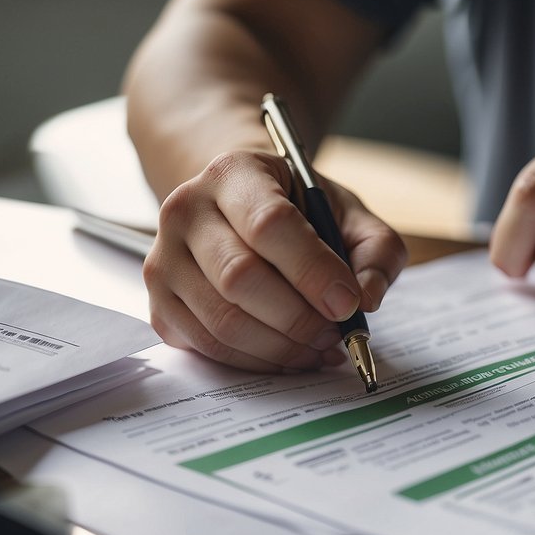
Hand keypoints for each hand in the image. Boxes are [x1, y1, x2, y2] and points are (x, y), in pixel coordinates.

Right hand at [143, 150, 406, 371]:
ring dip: (280, 347)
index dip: (312, 271)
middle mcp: (185, 210)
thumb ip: (375, 250)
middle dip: (298, 318)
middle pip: (239, 278)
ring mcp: (164, 260)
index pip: (269, 225)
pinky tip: (290, 355)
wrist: (237, 208)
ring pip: (221, 320)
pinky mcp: (160, 304)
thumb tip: (368, 299)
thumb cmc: (296, 210)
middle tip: (336, 334)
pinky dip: (256, 362)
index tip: (349, 304)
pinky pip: (207, 346)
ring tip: (319, 347)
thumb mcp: (346, 212)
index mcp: (233, 172)